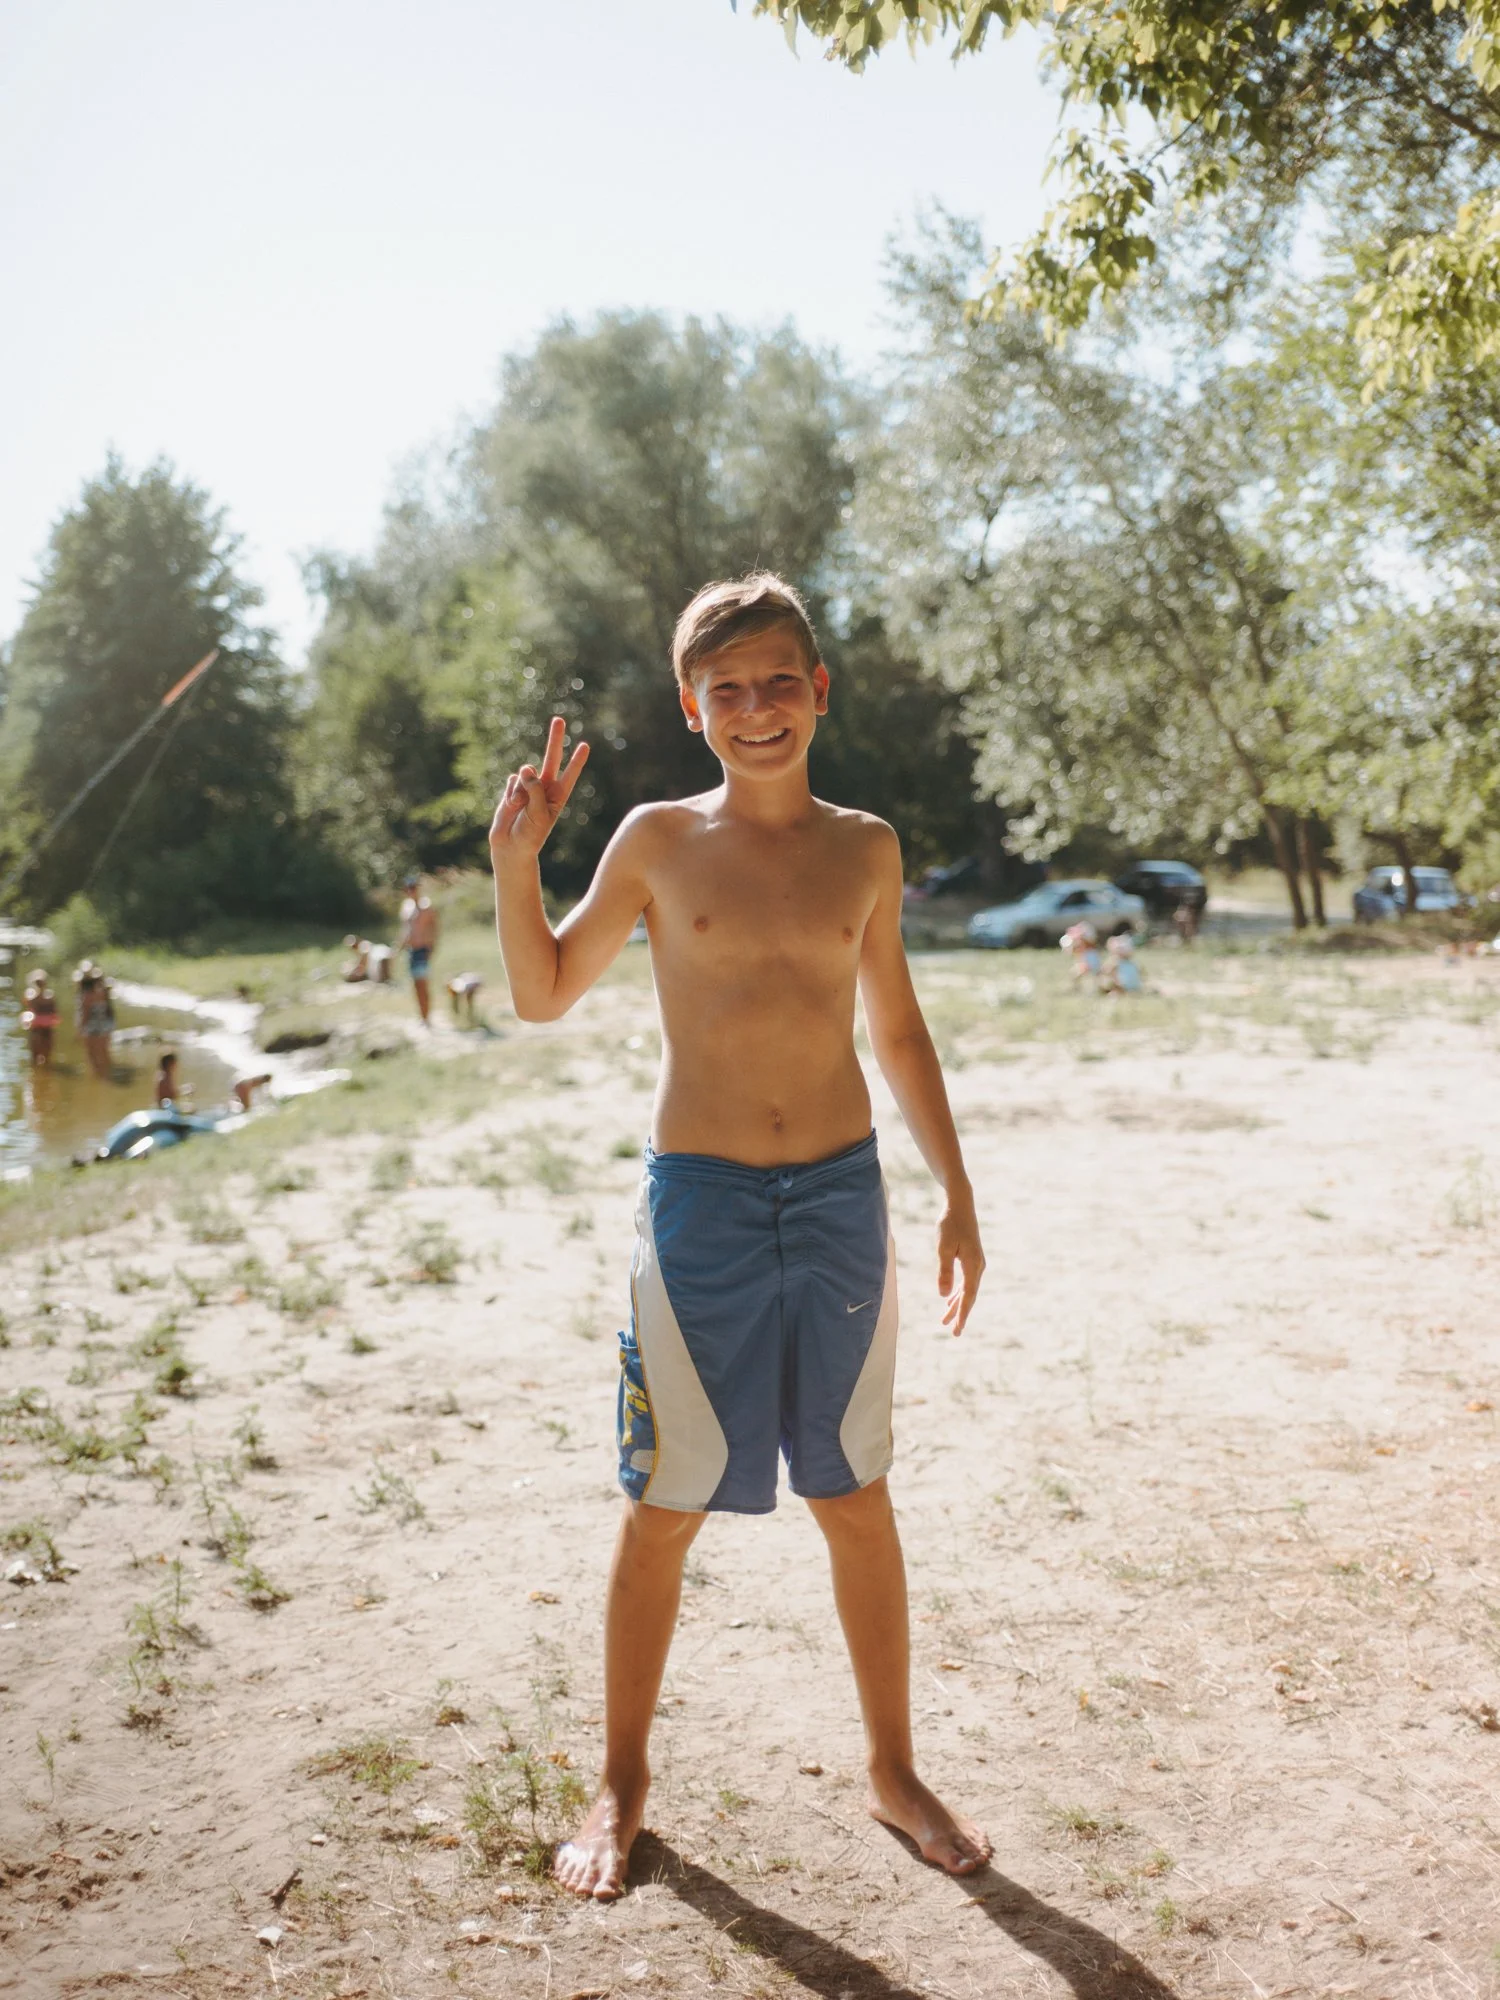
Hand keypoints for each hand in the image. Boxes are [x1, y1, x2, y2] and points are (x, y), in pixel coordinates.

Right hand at [490, 717, 589, 859]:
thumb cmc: (530, 834)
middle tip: (559, 719)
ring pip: (524, 775)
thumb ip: (535, 789)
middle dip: (555, 739)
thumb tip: (526, 767)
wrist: (511, 846)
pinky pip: (511, 782)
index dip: (577, 760)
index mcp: (558, 796)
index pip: (570, 774)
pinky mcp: (513, 789)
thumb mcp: (539, 814)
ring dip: (520, 791)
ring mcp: (528, 787)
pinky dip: (510, 794)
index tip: (585, 745)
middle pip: (551, 758)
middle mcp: (545, 788)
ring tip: (519, 809)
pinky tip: (510, 807)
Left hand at [936, 1191, 983, 1335]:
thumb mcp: (943, 1248)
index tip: (957, 1330)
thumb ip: (944, 1271)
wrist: (960, 1205)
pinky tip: (950, 1301)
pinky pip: (966, 1282)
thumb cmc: (950, 1225)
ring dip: (957, 1305)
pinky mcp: (971, 1259)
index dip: (962, 1314)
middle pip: (969, 1296)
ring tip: (946, 1321)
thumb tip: (943, 1296)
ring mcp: (976, 1263)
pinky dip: (958, 1293)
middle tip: (954, 1333)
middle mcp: (978, 1267)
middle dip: (961, 1314)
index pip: (968, 1296)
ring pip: (967, 1290)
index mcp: (973, 1266)